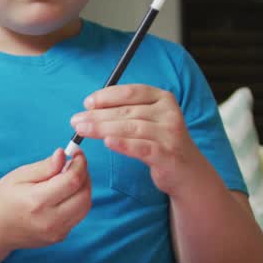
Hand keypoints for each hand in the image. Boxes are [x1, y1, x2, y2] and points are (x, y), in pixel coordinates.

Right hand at [0, 148, 90, 251]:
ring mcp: (56, 232)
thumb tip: (63, 154)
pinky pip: (78, 216)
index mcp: (37, 201)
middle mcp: (49, 220)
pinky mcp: (59, 237)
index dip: (80, 164)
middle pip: (84, 194)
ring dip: (83, 188)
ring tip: (69, 178)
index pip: (72, 181)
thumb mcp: (18, 176)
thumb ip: (44, 166)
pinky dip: (77, 201)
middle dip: (84, 175)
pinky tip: (64, 194)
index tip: (77, 154)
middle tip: (74, 165)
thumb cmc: (3, 199)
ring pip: (85, 206)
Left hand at [70, 84, 207, 195]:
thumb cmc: (159, 142)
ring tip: (82, 131)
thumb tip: (90, 106)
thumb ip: (126, 111)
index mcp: (163, 98)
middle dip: (97, 115)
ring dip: (103, 128)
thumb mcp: (147, 120)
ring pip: (131, 128)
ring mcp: (170, 134)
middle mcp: (168, 113)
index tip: (87, 103)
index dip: (107, 96)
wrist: (186, 170)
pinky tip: (107, 142)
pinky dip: (124, 144)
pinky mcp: (168, 154)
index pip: (131, 92)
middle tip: (75, 120)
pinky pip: (142, 147)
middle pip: (127, 111)